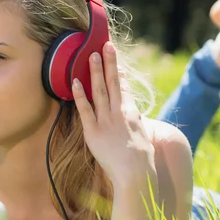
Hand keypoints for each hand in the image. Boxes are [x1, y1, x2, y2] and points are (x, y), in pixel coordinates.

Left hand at [72, 41, 154, 188]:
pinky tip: (75, 80)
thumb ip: (138, 127)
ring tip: (91, 55)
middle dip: (109, 63)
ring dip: (95, 71)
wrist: (135, 174)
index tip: (116, 65)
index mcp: (133, 115)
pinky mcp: (92, 131)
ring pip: (99, 90)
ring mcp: (105, 121)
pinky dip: (79, 94)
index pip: (125, 91)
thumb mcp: (144, 139)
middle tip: (106, 45)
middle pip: (113, 83)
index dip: (120, 76)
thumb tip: (137, 122)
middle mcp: (119, 113)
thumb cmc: (142, 162)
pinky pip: (84, 109)